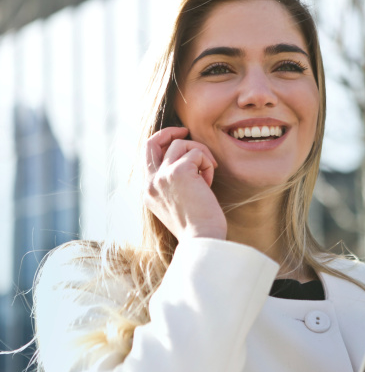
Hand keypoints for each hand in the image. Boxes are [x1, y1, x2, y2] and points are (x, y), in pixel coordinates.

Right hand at [144, 126, 226, 241]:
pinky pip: (197, 153)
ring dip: (200, 154)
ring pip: (181, 144)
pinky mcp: (178, 171)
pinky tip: (209, 182)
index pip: (148, 156)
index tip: (179, 140)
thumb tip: (186, 160)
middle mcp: (150, 182)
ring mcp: (162, 176)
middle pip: (152, 142)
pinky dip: (207, 163)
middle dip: (170, 132)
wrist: (202, 240)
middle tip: (186, 130)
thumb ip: (173, 183)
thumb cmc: (197, 226)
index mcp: (148, 192)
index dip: (163, 143)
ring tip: (208, 173)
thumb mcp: (177, 204)